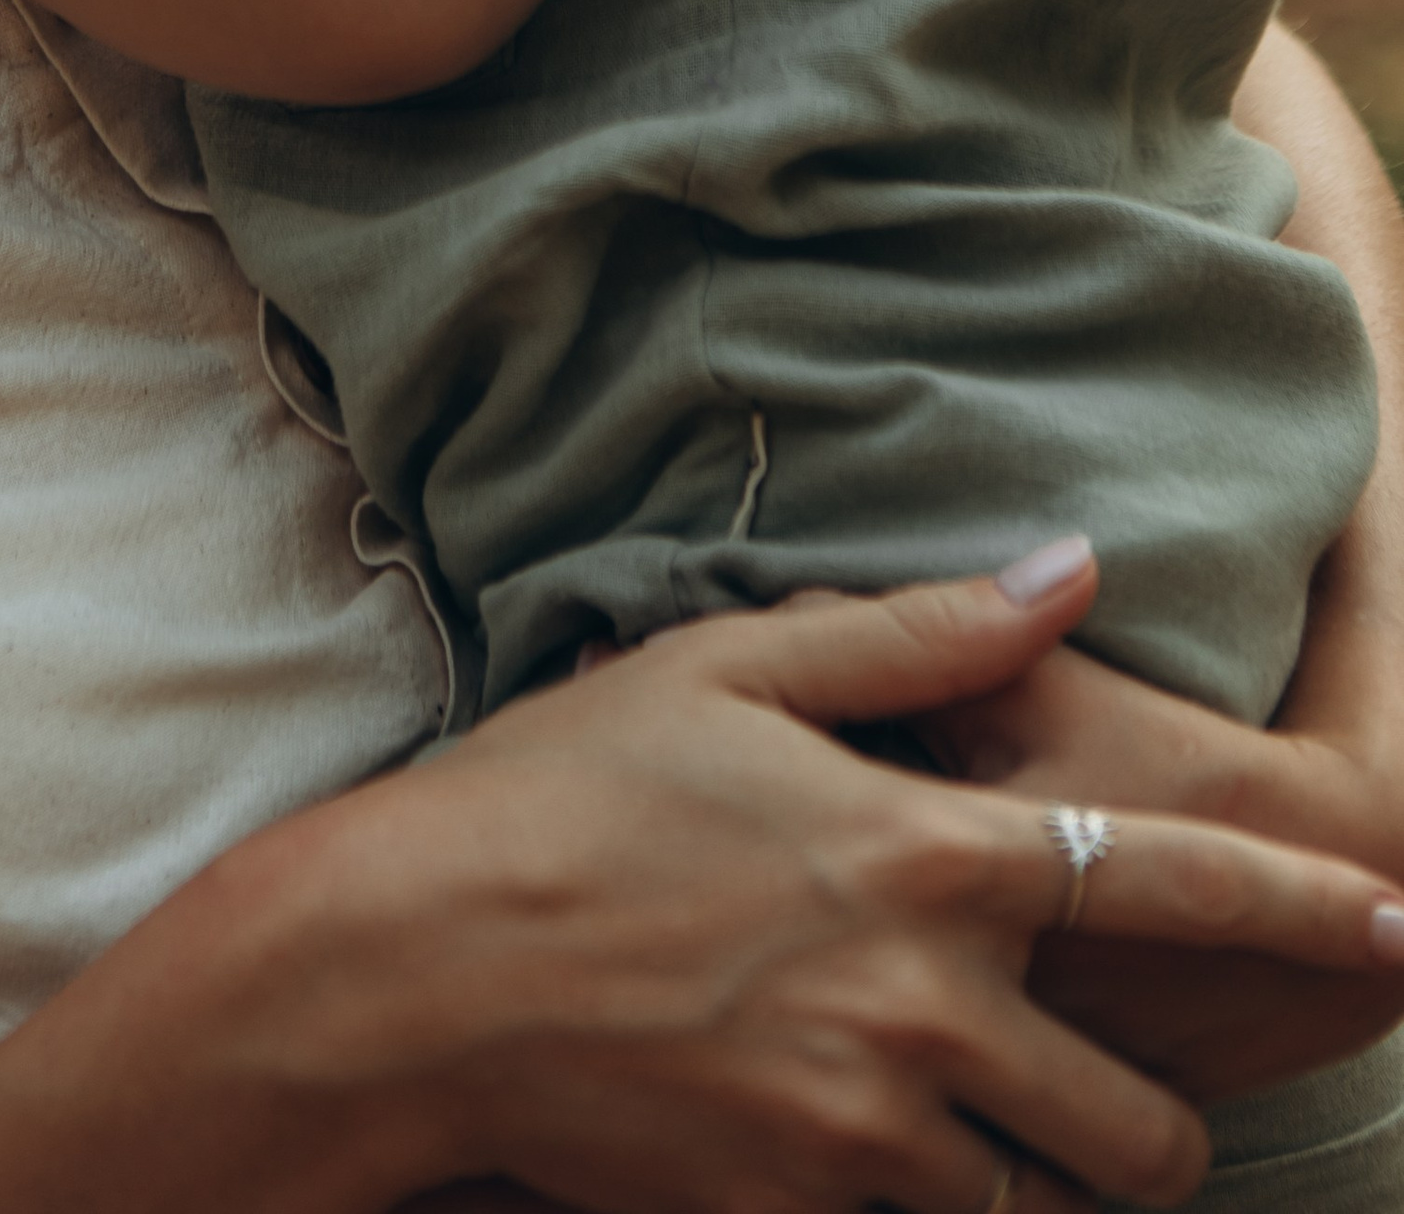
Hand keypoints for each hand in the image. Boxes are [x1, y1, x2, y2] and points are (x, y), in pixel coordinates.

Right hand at [160, 551, 1403, 1213]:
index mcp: (922, 851)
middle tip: (1114, 1090)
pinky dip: (940, 1212)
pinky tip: (880, 1155)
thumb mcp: (727, 667)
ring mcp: (865, 1135)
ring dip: (1051, 1180)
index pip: (1172, 882)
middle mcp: (926, 1007)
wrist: (413, 969)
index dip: (1308, 912)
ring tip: (1004, 1132)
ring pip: (1055, 1210)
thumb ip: (918, 631)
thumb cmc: (561, 791)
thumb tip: (1072, 572)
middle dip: (1161, 1126)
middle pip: (1148, 1130)